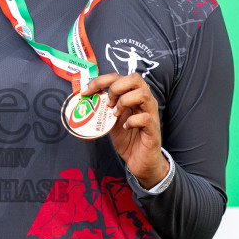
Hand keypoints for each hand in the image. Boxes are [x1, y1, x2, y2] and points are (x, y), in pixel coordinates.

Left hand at [81, 71, 166, 189]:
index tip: (86, 91)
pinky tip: (125, 127)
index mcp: (133, 96)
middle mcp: (145, 102)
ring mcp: (151, 114)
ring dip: (124, 101)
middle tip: (107, 103)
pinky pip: (145, 118)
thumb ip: (103, 108)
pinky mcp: (153, 130)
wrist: (140, 161)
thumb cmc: (128, 138)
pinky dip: (132, 121)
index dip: (101, 80)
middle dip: (116, 87)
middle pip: (135, 78)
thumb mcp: (111, 120)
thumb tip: (86, 99)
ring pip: (144, 94)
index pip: (120, 77)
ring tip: (115, 113)